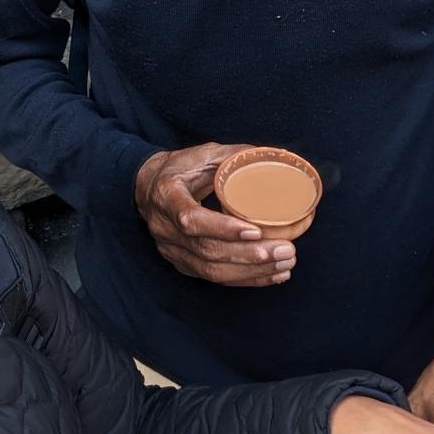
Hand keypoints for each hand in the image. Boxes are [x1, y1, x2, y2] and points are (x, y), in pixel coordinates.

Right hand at [134, 145, 295, 286]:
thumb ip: (234, 156)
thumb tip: (274, 156)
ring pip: (211, 271)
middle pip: (207, 251)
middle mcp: (165, 229)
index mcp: (167, 196)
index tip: (255, 231)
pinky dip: (246, 279)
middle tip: (285, 250)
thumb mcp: (201, 155)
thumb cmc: (178, 169)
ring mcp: (172, 250)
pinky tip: (272, 275)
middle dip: (250, 255)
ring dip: (253, 271)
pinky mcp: (183, 264)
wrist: (147, 188)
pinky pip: (214, 279)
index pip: (190, 219)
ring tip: (285, 264)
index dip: (222, 228)